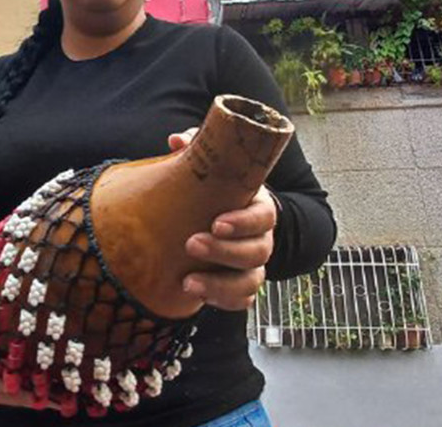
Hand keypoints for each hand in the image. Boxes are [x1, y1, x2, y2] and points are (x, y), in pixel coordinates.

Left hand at [169, 128, 275, 310]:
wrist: (214, 217)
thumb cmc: (212, 191)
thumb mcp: (207, 170)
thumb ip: (196, 151)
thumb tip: (177, 140)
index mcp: (256, 206)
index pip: (264, 216)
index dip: (243, 222)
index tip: (216, 222)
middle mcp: (260, 237)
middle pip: (258, 251)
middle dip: (225, 251)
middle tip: (191, 244)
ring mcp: (252, 264)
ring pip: (251, 281)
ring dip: (221, 284)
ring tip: (188, 282)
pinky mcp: (239, 285)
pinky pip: (242, 301)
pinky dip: (223, 301)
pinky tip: (196, 296)